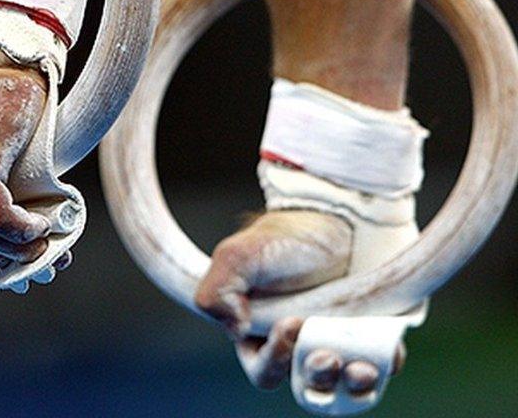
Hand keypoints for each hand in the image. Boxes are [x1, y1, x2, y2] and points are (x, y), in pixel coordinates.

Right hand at [194, 211, 404, 391]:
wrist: (340, 215)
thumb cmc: (286, 236)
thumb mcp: (239, 255)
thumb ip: (215, 292)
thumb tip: (234, 328)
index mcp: (260, 334)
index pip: (264, 369)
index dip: (275, 359)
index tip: (290, 325)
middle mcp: (300, 346)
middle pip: (307, 384)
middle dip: (317, 376)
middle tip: (326, 355)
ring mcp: (338, 342)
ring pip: (346, 383)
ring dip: (352, 383)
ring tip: (359, 367)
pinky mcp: (372, 336)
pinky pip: (382, 364)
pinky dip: (384, 363)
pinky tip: (384, 348)